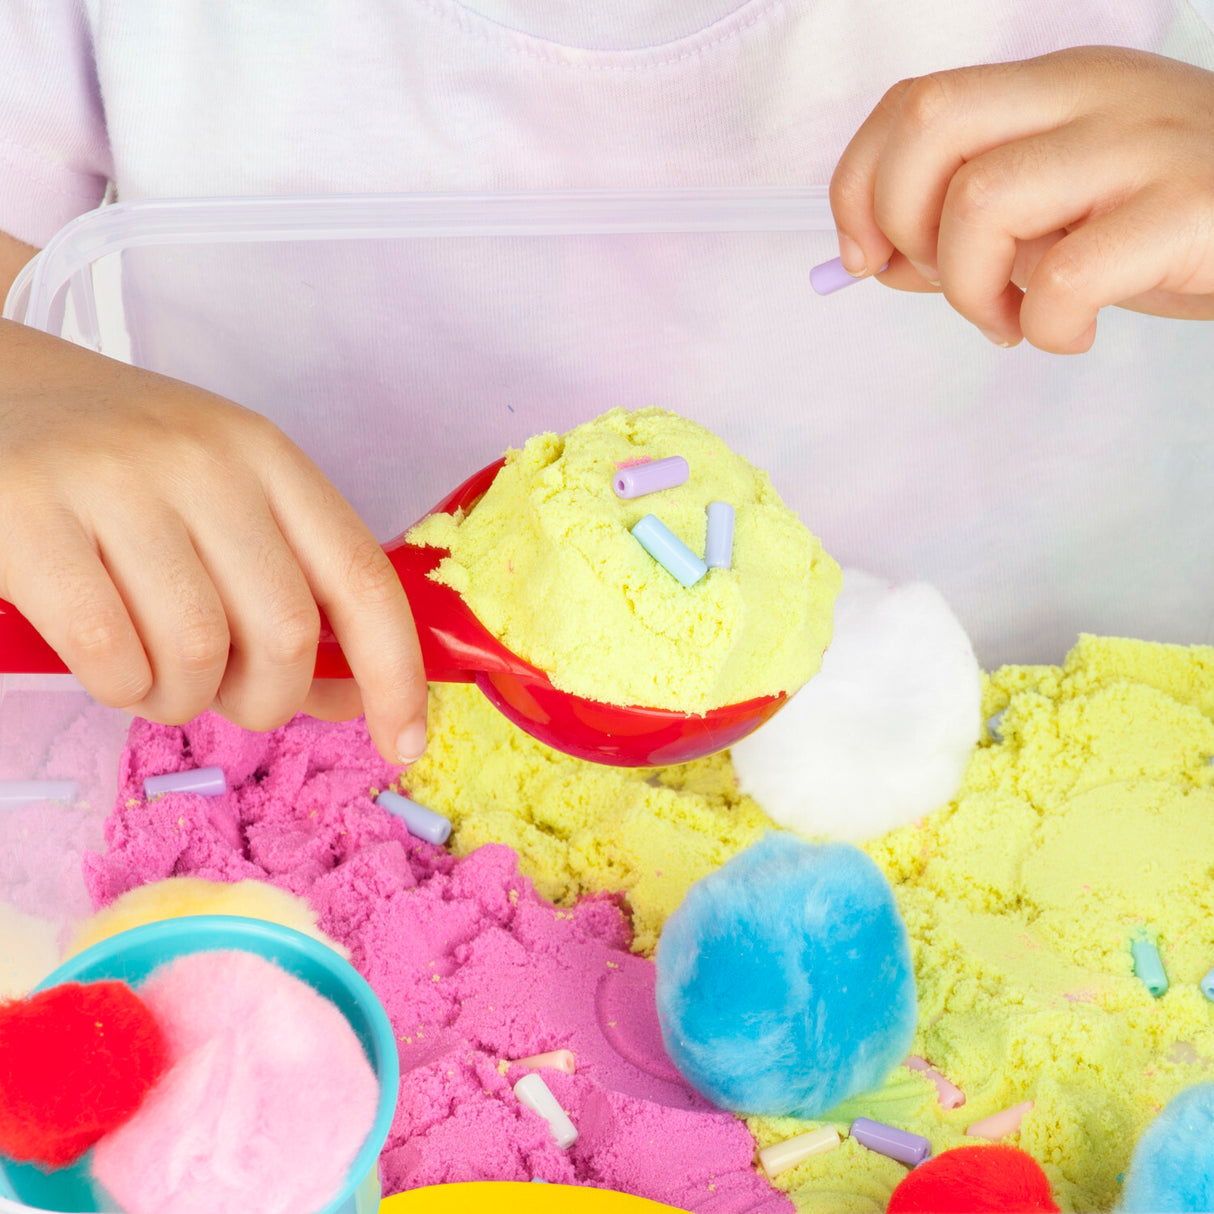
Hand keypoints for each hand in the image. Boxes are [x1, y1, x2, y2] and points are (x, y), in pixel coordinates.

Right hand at [0, 319, 427, 764]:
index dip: (396, 672)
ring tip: (155, 680)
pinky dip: (121, 690)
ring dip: (183, 702)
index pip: (362, 576)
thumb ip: (288, 589)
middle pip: (286, 631)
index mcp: (266, 456)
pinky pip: (112, 654)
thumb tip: (352, 697)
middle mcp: (203, 460)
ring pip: (198, 652)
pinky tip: (110, 668)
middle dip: (266, 700)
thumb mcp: (221, 504)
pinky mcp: (28, 515)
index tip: (405, 740)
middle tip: (227, 697)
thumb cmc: (119, 472)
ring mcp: (114, 482)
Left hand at [829, 46, 1213, 351]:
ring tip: (1010, 320)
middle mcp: (1089, 96)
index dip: (859, 184)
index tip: (864, 256)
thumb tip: (877, 261)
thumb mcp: (1055, 213)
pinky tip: (1073, 333)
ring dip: (969, 289)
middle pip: (930, 124)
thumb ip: (967, 229)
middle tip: (942, 283)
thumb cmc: (1163, 224)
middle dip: (901, 223)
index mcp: (1050, 88)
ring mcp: (1139, 145)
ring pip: (981, 202)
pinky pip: (1065, 277)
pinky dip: (1045, 327)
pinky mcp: (1185, 208)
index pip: (913, 103)